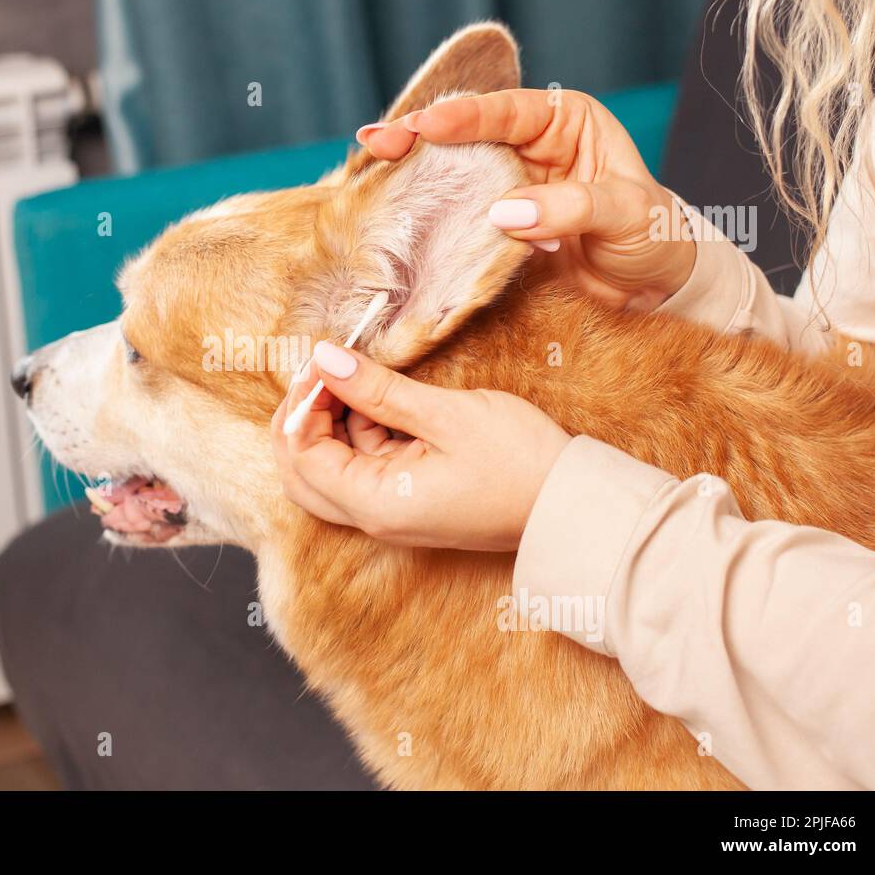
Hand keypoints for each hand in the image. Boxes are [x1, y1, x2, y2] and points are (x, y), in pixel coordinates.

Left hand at [271, 342, 571, 551]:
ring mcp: (390, 509)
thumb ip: (377, 389)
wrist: (573, 503)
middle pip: (303, 471)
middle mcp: (374, 516)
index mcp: (375, 504)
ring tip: (356, 373)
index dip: (301, 404)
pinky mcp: (409, 498)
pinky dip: (360, 429)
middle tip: (323, 369)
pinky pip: (365, 464)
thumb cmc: (519, 462)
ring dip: (332, 420)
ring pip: (331, 466)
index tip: (321, 360)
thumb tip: (323, 358)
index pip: (302, 456)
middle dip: (302, 417)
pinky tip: (379, 395)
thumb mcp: (446, 414)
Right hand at [357, 88, 695, 310]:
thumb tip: (505, 213)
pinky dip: (423, 213)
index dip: (464, 117)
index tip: (427, 126)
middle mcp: (529, 148)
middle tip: (377, 142)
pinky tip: (389, 207)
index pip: (508, 112)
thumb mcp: (627, 213)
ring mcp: (506, 188)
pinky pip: (453, 216)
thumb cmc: (653, 237)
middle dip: (419, 136)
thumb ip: (572, 207)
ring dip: (412, 172)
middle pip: (465, 135)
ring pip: (451, 172)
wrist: (652, 291)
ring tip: (370, 166)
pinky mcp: (492, 228)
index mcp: (566, 123)